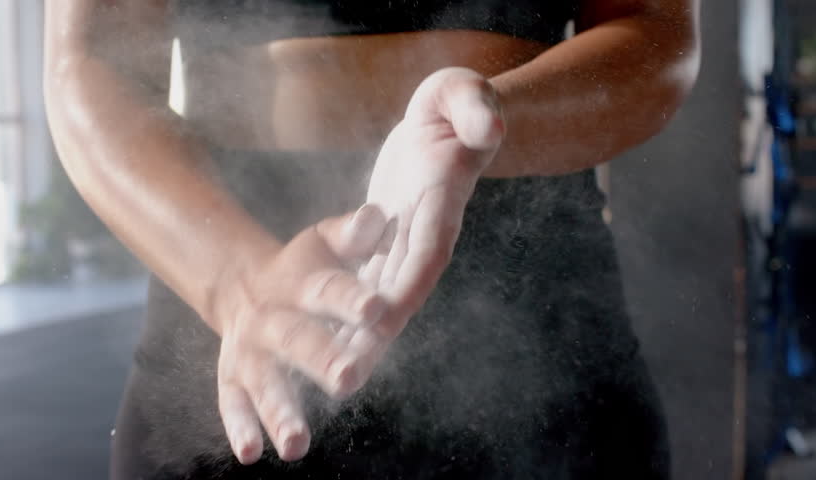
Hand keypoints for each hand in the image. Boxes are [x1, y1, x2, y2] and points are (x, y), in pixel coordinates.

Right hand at [210, 207, 389, 462]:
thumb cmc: (302, 267)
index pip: (330, 291)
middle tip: (349, 379)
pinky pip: (233, 404)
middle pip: (299, 340)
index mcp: (302, 285)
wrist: (243, 284)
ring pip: (265, 382)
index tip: (375, 310)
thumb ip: (352, 234)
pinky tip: (252, 455)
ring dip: (280, 411)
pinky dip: (241, 428)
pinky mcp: (233, 377)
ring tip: (298, 445)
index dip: (351, 300)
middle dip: (323, 360)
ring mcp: (250, 351)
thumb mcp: (324, 242)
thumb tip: (380, 214)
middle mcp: (274, 319)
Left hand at [348, 67, 505, 366]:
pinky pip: (367, 285)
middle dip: (376, 337)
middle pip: (402, 293)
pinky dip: (349, 317)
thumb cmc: (460, 102)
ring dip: (360, 341)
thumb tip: (490, 126)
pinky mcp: (387, 243)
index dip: (406, 287)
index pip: (427, 251)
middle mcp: (426, 234)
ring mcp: (407, 244)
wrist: (449, 122)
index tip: (381, 324)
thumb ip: (476, 110)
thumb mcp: (468, 93)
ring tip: (331, 384)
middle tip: (346, 380)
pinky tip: (325, 347)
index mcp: (442, 202)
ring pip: (382, 300)